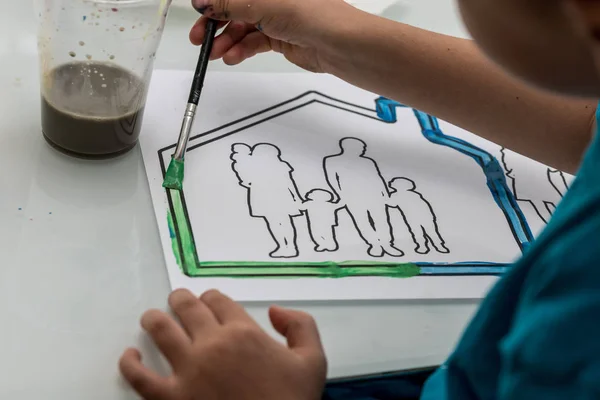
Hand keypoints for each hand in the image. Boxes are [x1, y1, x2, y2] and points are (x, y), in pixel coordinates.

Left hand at [119, 289, 326, 399]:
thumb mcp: (314, 360)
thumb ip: (301, 325)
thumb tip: (274, 310)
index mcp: (244, 331)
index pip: (218, 300)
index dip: (211, 297)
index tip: (208, 301)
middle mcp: (213, 343)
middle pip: (187, 307)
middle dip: (181, 299)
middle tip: (178, 300)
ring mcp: (188, 370)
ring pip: (160, 330)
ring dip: (154, 319)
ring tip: (152, 318)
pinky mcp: (171, 398)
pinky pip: (140, 377)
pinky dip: (130, 364)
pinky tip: (129, 356)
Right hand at [188, 0, 355, 71]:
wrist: (340, 44)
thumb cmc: (311, 14)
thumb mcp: (262, 4)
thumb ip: (229, 3)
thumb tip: (200, 2)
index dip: (214, 1)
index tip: (197, 11)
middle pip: (234, 7)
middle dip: (214, 22)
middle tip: (199, 38)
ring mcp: (276, 17)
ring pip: (242, 27)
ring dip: (226, 40)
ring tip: (215, 53)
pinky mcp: (281, 37)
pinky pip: (253, 42)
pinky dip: (241, 50)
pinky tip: (232, 57)